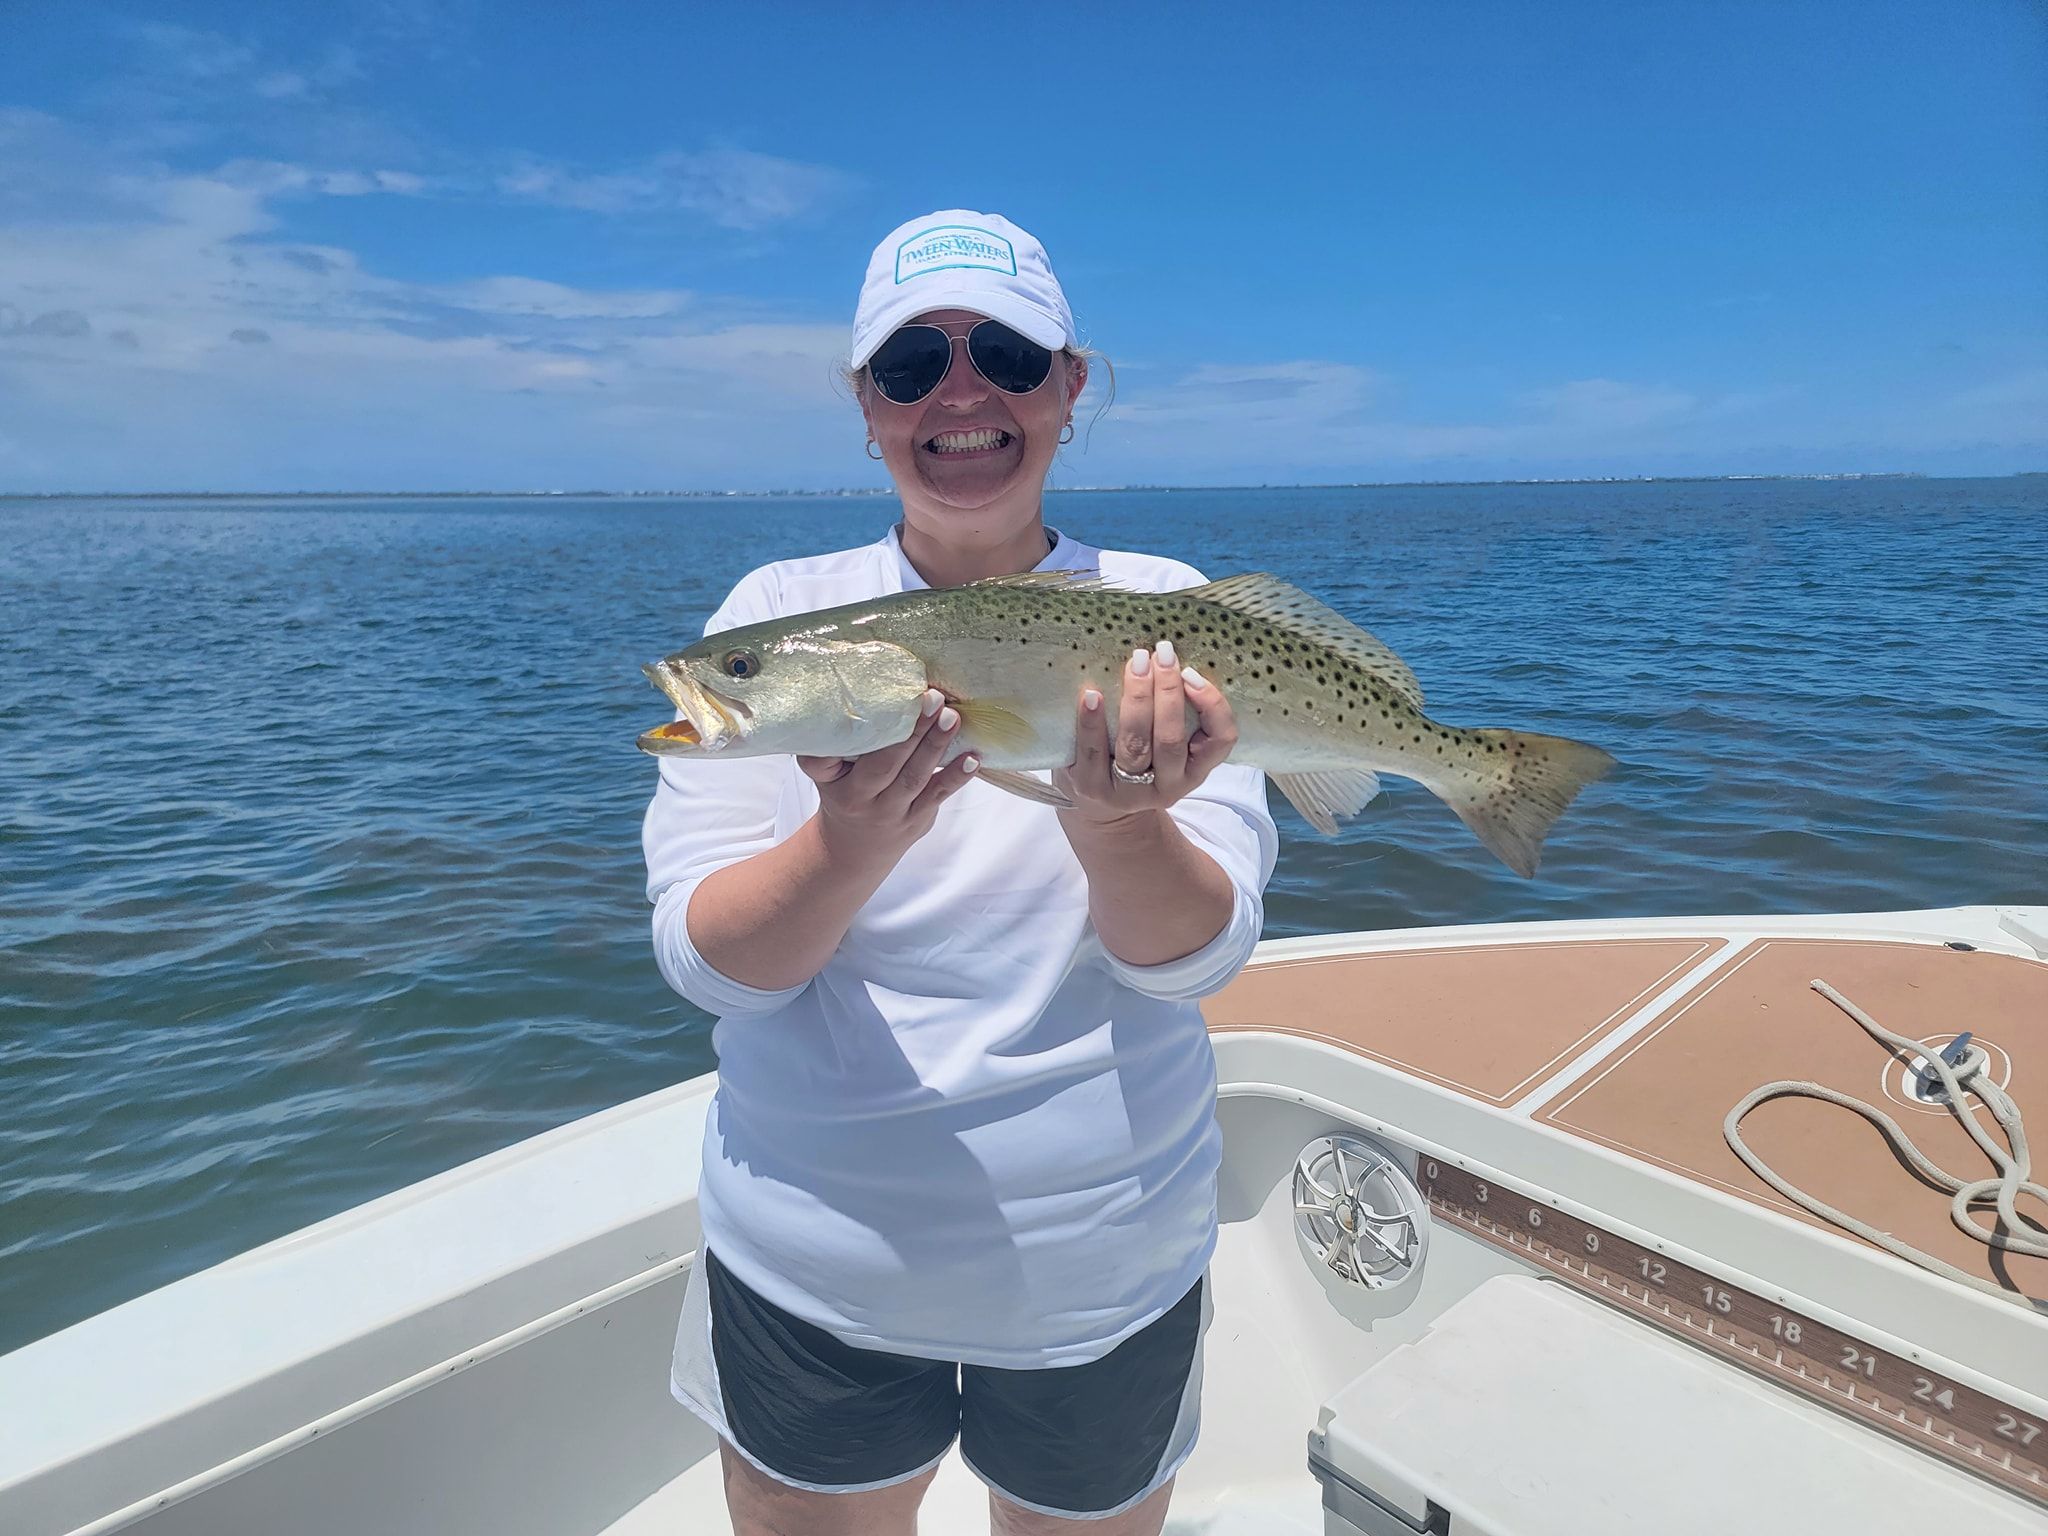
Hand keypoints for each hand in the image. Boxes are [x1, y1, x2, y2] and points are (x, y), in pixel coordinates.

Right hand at [799, 689, 977, 862]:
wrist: (856, 850)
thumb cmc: (844, 795)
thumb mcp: (826, 776)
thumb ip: (830, 749)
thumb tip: (845, 703)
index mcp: (840, 784)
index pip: (849, 758)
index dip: (869, 733)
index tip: (887, 701)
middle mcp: (866, 800)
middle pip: (889, 764)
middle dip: (913, 730)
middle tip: (933, 698)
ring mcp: (894, 812)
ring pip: (916, 777)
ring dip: (936, 745)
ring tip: (953, 718)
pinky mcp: (918, 819)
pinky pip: (938, 796)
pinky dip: (957, 776)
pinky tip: (972, 757)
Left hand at [1055, 641, 1238, 827]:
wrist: (1100, 805)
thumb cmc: (1142, 758)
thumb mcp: (1170, 745)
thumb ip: (1179, 713)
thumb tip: (1172, 660)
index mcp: (1194, 772)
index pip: (1221, 740)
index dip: (1212, 706)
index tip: (1191, 673)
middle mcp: (1166, 786)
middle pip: (1171, 740)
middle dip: (1168, 692)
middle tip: (1161, 654)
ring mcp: (1127, 792)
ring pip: (1136, 745)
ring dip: (1137, 700)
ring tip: (1136, 665)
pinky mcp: (1092, 788)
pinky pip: (1093, 753)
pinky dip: (1091, 722)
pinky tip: (1091, 695)